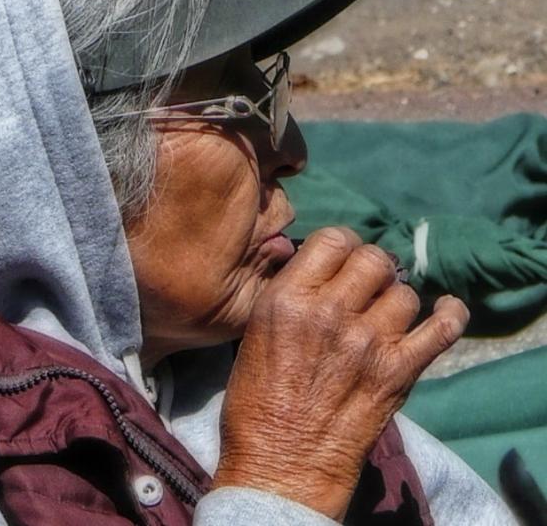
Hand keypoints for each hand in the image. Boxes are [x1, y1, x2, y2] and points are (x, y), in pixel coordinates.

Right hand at [212, 226, 469, 520]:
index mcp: (289, 298)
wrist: (281, 462)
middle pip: (374, 260)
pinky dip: (449, 314)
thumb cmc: (255, 400)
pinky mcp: (399, 373)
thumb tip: (311, 265)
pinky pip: (442, 328)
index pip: (333, 240)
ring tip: (384, 316)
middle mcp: (331, 311)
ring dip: (395, 301)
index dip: (341, 246)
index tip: (340, 261)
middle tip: (364, 287)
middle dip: (371, 269)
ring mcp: (370, 342)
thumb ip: (286, 293)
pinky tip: (445, 310)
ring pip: (405, 293)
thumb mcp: (253, 332)